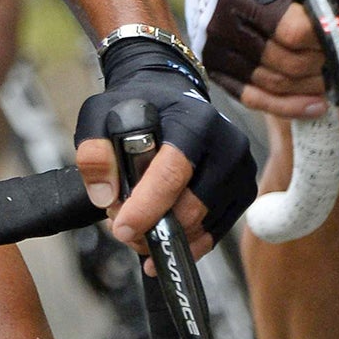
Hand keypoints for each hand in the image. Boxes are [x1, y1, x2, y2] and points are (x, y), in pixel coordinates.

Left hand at [74, 37, 257, 258]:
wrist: (171, 97)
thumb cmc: (137, 107)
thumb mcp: (101, 115)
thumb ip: (95, 151)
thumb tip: (105, 196)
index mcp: (194, 122)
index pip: (172, 173)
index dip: (146, 206)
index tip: (122, 229)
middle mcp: (227, 146)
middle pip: (192, 205)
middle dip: (153, 226)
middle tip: (119, 227)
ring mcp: (241, 171)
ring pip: (203, 224)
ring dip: (167, 236)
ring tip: (136, 227)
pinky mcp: (243, 191)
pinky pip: (215, 231)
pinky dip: (187, 241)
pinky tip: (161, 239)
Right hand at [169, 0, 338, 114]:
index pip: (295, 32)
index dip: (327, 34)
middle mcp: (222, 25)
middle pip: (289, 63)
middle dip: (323, 59)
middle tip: (333, 44)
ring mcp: (215, 49)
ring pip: (276, 84)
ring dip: (311, 82)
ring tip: (326, 69)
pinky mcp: (215, 67)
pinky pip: (254, 99)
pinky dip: (288, 106)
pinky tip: (314, 103)